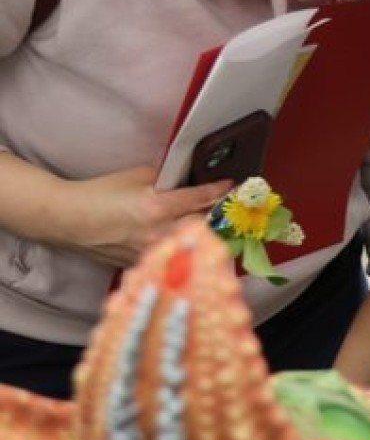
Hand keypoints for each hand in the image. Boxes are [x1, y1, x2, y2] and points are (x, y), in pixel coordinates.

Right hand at [56, 166, 231, 267]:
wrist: (68, 219)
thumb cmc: (100, 194)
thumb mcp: (137, 176)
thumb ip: (166, 179)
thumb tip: (185, 182)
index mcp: (158, 207)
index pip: (200, 198)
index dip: (219, 191)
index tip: (230, 186)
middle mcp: (159, 232)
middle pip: (204, 226)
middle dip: (218, 216)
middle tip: (229, 207)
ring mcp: (152, 251)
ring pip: (190, 243)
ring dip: (204, 234)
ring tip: (212, 225)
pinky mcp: (143, 263)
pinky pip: (171, 254)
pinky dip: (181, 247)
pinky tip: (186, 241)